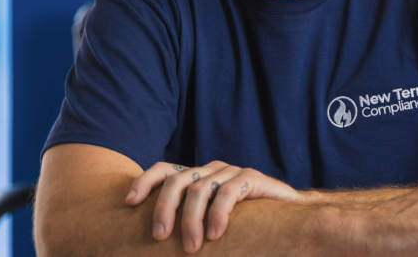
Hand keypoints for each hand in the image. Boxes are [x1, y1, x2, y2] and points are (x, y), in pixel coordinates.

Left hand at [125, 160, 301, 252]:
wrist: (287, 216)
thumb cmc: (244, 224)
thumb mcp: (208, 223)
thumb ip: (188, 225)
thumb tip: (154, 243)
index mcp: (198, 177)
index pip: (164, 170)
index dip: (144, 182)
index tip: (130, 203)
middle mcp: (212, 170)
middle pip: (178, 180)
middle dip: (164, 208)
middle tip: (159, 237)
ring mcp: (232, 172)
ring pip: (200, 188)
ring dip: (191, 220)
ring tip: (191, 247)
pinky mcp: (252, 177)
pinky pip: (229, 192)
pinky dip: (218, 214)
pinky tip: (216, 233)